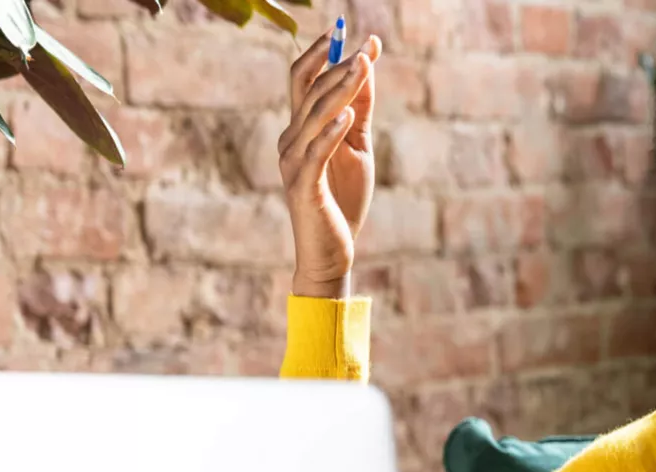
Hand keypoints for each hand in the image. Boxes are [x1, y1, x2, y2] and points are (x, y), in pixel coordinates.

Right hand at [278, 30, 382, 298]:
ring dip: (338, 90)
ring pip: (313, 116)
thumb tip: (365, 68)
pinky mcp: (303, 187)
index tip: (354, 34)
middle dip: (337, 66)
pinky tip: (346, 116)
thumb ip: (357, 112)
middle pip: (309, 91)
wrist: (332, 251)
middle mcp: (291, 140)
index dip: (326, 55)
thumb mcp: (356, 148)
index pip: (306, 81)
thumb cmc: (342, 200)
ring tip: (361, 67)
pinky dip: (330, 132)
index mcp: (301, 129)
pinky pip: (316, 153)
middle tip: (364, 47)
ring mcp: (293, 163)